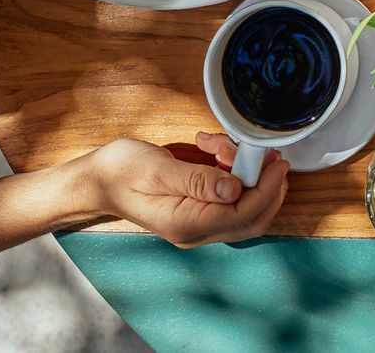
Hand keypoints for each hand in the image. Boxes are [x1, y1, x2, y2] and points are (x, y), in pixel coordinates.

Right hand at [77, 132, 287, 247]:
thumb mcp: (157, 169)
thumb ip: (197, 180)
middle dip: (268, 185)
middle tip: (270, 155)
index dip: (266, 189)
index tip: (277, 163)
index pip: (243, 214)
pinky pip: (230, 197)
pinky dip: (234, 172)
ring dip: (247, 173)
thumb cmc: (120, 172)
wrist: (97, 179)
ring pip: (245, 206)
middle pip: (253, 218)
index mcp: (186, 224)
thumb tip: (234, 189)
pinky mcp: (199, 209)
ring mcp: (198, 222)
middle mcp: (196, 230)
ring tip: (225, 144)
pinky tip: (217, 149)